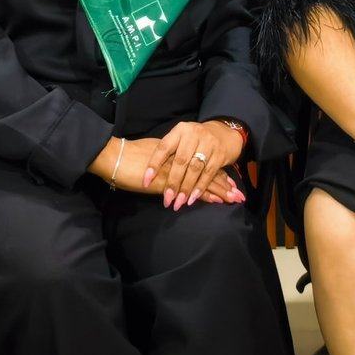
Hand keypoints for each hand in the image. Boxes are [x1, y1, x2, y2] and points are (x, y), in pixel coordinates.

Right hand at [86, 136, 242, 204]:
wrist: (115, 157)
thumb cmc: (128, 158)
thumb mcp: (151, 156)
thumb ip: (164, 160)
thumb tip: (170, 166)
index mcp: (177, 153)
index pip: (201, 162)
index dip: (217, 173)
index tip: (230, 181)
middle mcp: (180, 160)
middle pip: (207, 171)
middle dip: (224, 184)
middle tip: (240, 193)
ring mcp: (176, 171)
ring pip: (203, 180)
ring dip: (220, 191)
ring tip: (235, 199)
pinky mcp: (169, 182)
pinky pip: (190, 189)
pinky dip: (205, 195)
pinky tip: (216, 201)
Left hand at [145, 120, 245, 208]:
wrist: (225, 132)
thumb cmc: (196, 140)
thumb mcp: (182, 139)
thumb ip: (170, 152)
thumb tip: (150, 174)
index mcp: (180, 130)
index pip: (164, 148)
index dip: (154, 165)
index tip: (146, 182)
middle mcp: (194, 134)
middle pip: (180, 161)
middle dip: (173, 182)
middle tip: (167, 199)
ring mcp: (208, 143)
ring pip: (194, 169)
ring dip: (186, 188)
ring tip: (179, 202)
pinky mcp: (220, 154)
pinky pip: (208, 173)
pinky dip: (200, 187)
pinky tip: (192, 198)